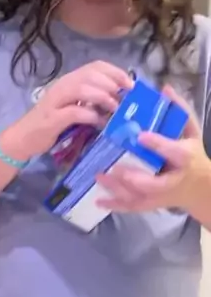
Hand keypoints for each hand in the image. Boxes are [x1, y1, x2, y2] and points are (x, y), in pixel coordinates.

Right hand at [4, 61, 133, 161]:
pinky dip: (90, 115)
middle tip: (124, 98)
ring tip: (114, 109)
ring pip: (82, 89)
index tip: (130, 84)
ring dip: (103, 97)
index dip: (115, 72)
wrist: (23, 138)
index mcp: (69, 81)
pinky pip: (74, 112)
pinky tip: (100, 123)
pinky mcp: (52, 119)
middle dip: (112, 84)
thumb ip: (91, 101)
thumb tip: (118, 100)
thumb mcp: (73, 107)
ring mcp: (55, 102)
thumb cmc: (51, 124)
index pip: (94, 66)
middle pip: (90, 75)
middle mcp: (62, 86)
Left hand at [96, 85, 209, 213]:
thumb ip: (180, 111)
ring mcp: (159, 196)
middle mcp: (172, 180)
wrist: (198, 187)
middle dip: (134, 178)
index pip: (173, 152)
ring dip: (118, 190)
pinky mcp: (150, 204)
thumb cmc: (192, 154)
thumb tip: (165, 89)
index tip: (141, 135)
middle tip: (115, 167)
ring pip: (139, 198)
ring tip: (99, 176)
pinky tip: (98, 200)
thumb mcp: (191, 131)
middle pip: (153, 183)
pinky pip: (131, 207)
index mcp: (184, 158)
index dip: (158, 145)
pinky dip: (114, 205)